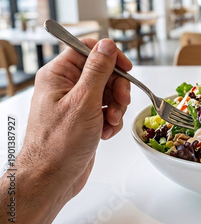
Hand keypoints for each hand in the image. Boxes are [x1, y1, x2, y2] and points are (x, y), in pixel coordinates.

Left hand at [0, 39, 131, 223]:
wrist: (53, 178)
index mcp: (58, 75)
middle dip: (117, 88)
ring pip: (109, 91)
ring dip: (116, 107)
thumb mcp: (84, 101)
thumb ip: (98, 70)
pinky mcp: (85, 118)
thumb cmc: (59, 144)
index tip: (126, 68)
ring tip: (110, 122)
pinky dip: (112, 120)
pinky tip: (105, 132)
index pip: (87, 49)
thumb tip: (107, 45)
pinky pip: (107, 109)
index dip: (110, 56)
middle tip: (119, 103)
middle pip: (104, 72)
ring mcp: (76, 103)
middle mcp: (66, 86)